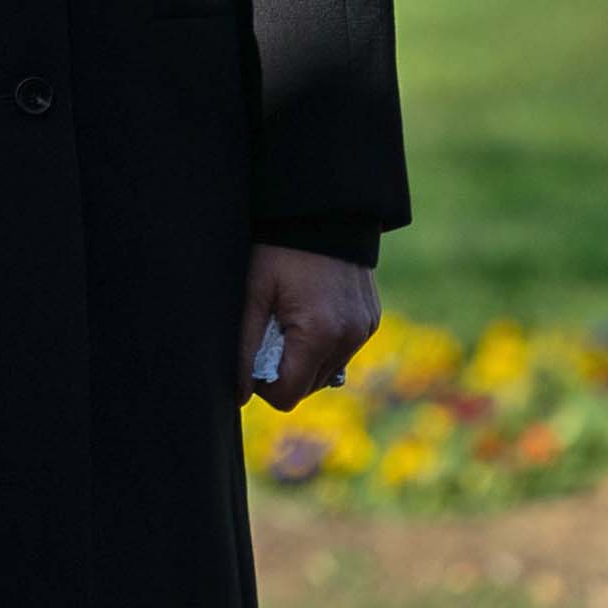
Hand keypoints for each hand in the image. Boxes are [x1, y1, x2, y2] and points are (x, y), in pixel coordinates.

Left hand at [242, 246, 380, 410]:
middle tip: (266, 330)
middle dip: (282, 370)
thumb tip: (237, 395)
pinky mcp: (370, 320)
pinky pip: (342, 351)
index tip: (250, 352)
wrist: (322, 212)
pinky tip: (306, 312)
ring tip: (285, 318)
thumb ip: (243, 347)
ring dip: (302, 358)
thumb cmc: (277, 250)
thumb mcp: (252, 294)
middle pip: (308, 387)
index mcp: (320, 334)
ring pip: (325, 372)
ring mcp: (364, 329)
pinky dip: (320, 343)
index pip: (287, 394)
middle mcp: (350, 338)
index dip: (260, 383)